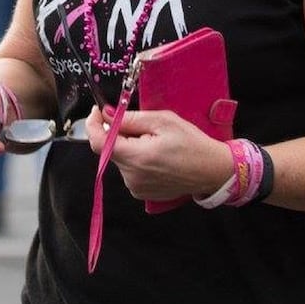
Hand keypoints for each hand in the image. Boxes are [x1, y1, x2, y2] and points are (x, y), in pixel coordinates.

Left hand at [84, 106, 231, 202]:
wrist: (212, 170)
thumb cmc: (191, 143)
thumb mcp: (163, 121)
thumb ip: (131, 118)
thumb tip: (107, 114)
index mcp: (135, 158)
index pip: (98, 142)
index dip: (93, 124)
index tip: (98, 111)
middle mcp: (131, 177)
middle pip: (110, 149)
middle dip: (119, 133)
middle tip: (142, 124)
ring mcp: (135, 187)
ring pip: (120, 159)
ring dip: (129, 146)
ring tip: (154, 141)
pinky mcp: (141, 192)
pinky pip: (129, 170)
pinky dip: (136, 158)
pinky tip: (155, 154)